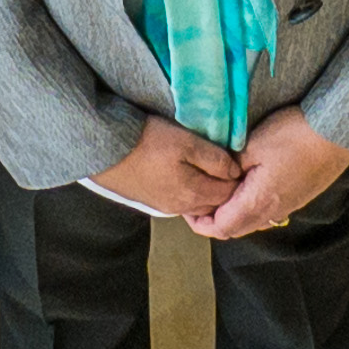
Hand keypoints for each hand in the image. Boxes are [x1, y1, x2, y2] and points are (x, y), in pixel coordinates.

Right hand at [96, 118, 247, 223]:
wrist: (106, 149)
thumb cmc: (149, 141)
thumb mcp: (187, 142)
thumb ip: (215, 159)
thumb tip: (235, 172)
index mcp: (194, 193)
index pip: (229, 194)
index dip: (239, 179)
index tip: (241, 162)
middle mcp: (182, 207)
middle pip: (214, 203)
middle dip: (225, 188)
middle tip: (228, 165)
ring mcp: (166, 207)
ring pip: (197, 205)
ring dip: (207, 192)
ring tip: (209, 170)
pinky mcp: (153, 202)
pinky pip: (181, 203)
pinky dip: (191, 193)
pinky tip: (187, 176)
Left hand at [194, 104, 348, 241]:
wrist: (337, 132)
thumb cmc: (295, 136)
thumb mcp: (252, 145)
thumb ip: (230, 165)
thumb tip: (221, 175)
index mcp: (258, 203)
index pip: (221, 228)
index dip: (200, 222)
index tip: (188, 208)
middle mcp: (273, 212)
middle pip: (235, 229)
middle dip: (214, 219)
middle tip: (200, 199)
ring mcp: (288, 206)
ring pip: (252, 221)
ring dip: (233, 212)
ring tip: (220, 190)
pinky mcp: (298, 196)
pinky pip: (267, 211)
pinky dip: (250, 204)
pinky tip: (246, 184)